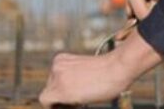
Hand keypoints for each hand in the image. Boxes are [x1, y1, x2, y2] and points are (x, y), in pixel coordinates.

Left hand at [38, 29, 162, 107]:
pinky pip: (46, 102)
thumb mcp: (85, 72)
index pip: (53, 81)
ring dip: (62, 102)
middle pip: (50, 88)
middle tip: (80, 100)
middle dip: (62, 97)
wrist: (117, 68)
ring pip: (48, 96)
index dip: (62, 91)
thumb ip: (72, 79)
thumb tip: (67, 95)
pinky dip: (55, 107)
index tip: (76, 96)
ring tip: (81, 100)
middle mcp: (56, 66)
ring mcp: (57, 77)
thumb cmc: (109, 72)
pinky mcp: (60, 90)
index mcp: (61, 60)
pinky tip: (75, 104)